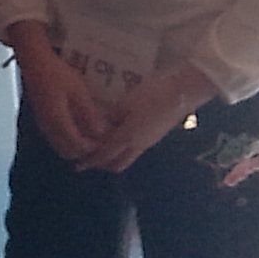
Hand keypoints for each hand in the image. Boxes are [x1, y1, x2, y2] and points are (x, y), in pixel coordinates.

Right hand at [11, 35, 109, 163]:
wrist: (35, 62)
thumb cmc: (57, 73)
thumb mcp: (79, 92)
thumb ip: (90, 114)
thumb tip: (102, 132)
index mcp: (58, 122)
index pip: (77, 146)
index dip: (93, 149)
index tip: (107, 144)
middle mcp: (48, 128)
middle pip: (68, 152)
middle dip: (85, 153)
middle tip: (101, 144)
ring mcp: (43, 124)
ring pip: (60, 147)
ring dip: (76, 147)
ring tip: (92, 138)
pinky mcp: (41, 119)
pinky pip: (56, 139)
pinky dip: (68, 140)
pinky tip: (79, 129)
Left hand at [77, 63, 215, 174]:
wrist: (181, 93)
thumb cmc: (151, 95)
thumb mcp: (125, 103)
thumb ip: (110, 118)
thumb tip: (99, 127)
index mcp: (127, 137)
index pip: (104, 155)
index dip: (90, 161)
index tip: (77, 164)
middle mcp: (137, 145)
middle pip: (117, 164)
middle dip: (101, 165)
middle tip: (88, 159)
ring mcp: (148, 143)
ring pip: (127, 158)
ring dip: (113, 158)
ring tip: (101, 149)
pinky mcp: (154, 137)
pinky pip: (134, 150)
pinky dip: (123, 149)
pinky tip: (117, 138)